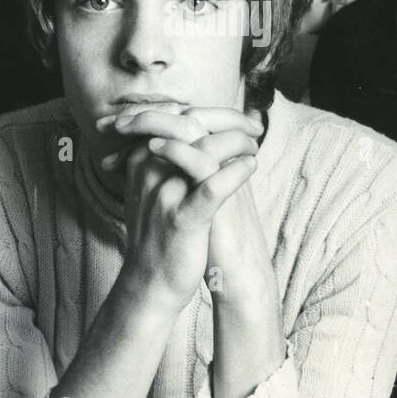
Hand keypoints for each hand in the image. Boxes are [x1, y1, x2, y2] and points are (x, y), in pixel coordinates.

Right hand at [105, 106, 259, 315]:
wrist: (149, 283)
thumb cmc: (159, 234)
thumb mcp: (154, 189)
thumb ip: (169, 160)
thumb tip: (199, 132)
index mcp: (142, 160)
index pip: (178, 117)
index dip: (215, 114)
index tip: (241, 121)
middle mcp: (149, 170)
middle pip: (190, 124)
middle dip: (228, 121)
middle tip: (253, 129)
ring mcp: (165, 194)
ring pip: (203, 148)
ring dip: (236, 142)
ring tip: (253, 148)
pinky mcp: (182, 219)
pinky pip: (211, 187)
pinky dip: (235, 172)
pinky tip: (251, 166)